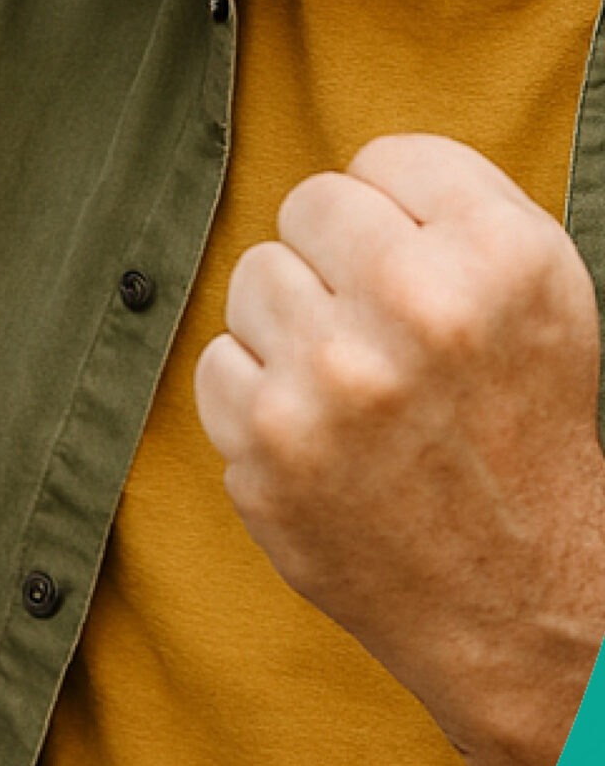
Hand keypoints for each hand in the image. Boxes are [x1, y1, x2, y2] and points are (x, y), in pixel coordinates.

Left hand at [196, 134, 604, 760]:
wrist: (529, 606)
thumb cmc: (530, 434)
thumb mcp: (547, 299)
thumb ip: (454, 211)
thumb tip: (349, 171)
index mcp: (502, 258)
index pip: (384, 158)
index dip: (398, 213)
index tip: (421, 265)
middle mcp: (417, 305)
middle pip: (308, 206)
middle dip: (336, 259)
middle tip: (382, 328)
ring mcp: (332, 379)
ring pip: (254, 279)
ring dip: (292, 325)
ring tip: (360, 387)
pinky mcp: (267, 445)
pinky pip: (219, 363)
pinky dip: (259, 397)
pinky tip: (324, 437)